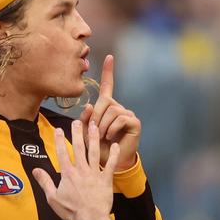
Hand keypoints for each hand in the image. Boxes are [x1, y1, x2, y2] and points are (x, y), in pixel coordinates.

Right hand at [32, 120, 119, 219]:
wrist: (90, 219)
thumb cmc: (71, 210)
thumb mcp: (53, 198)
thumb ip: (44, 182)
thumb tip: (35, 170)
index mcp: (68, 174)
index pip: (62, 153)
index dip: (60, 140)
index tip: (59, 129)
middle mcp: (81, 170)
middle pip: (79, 148)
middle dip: (78, 133)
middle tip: (78, 121)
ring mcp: (94, 173)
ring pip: (94, 152)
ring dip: (94, 138)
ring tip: (95, 126)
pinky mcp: (106, 179)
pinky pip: (110, 165)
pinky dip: (113, 155)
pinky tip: (115, 145)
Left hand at [80, 55, 140, 170]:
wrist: (109, 163)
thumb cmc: (96, 147)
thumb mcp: (86, 131)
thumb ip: (84, 118)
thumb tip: (89, 105)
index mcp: (106, 107)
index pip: (107, 86)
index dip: (108, 72)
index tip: (109, 57)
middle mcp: (118, 107)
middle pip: (105, 101)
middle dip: (96, 116)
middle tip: (94, 130)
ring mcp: (127, 114)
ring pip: (112, 110)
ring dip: (103, 125)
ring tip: (102, 136)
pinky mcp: (134, 122)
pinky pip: (120, 118)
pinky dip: (112, 128)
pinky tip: (110, 137)